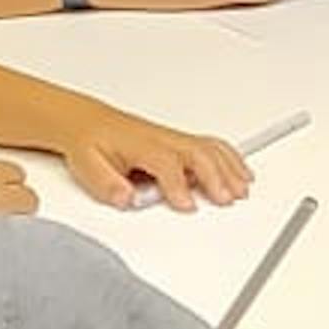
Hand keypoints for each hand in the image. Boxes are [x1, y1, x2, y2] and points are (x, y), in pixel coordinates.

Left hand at [63, 115, 257, 212]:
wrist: (86, 123)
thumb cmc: (90, 143)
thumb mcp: (87, 167)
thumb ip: (107, 184)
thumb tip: (125, 198)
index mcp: (141, 146)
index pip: (166, 164)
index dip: (178, 185)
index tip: (187, 205)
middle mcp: (162, 140)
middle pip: (197, 153)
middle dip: (215, 177)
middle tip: (226, 199)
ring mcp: (173, 138)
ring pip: (209, 148)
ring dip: (229, 168)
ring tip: (241, 189)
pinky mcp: (179, 140)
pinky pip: (212, 145)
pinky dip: (230, 158)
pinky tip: (239, 171)